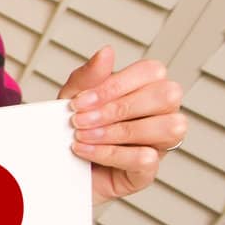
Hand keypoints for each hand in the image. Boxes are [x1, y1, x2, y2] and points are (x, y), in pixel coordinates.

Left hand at [60, 46, 186, 205]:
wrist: (55, 168)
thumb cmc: (72, 130)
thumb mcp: (72, 99)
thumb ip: (88, 77)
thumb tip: (106, 52)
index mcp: (145, 89)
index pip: (152, 71)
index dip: (117, 84)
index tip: (81, 100)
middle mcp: (160, 114)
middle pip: (166, 96)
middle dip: (118, 107)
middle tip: (80, 119)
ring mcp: (158, 144)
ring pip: (169, 127)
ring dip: (118, 131)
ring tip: (83, 136)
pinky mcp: (147, 172)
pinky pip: (146, 159)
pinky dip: (110, 153)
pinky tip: (85, 151)